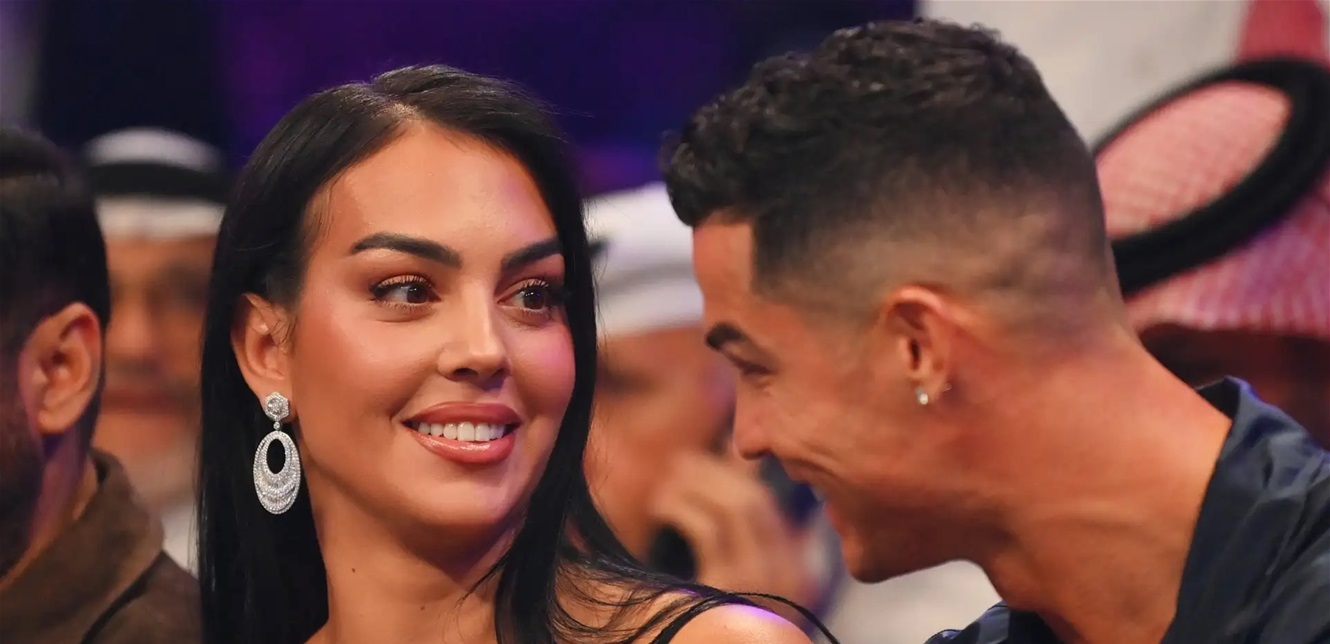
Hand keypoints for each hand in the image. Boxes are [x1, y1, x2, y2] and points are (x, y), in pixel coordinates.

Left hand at [650, 452, 816, 624]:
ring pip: (736, 507)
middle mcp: (786, 576)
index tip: (705, 460)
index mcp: (791, 573)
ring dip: (696, 485)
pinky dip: (681, 507)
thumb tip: (722, 469)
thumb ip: (731, 537)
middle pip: (754, 500)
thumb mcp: (731, 585)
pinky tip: (659, 506)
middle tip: (679, 463)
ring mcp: (761, 584)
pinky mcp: (728, 592)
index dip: (733, 476)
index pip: (767, 506)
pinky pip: (708, 530)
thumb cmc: (709, 627)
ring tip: (665, 485)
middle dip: (713, 473)